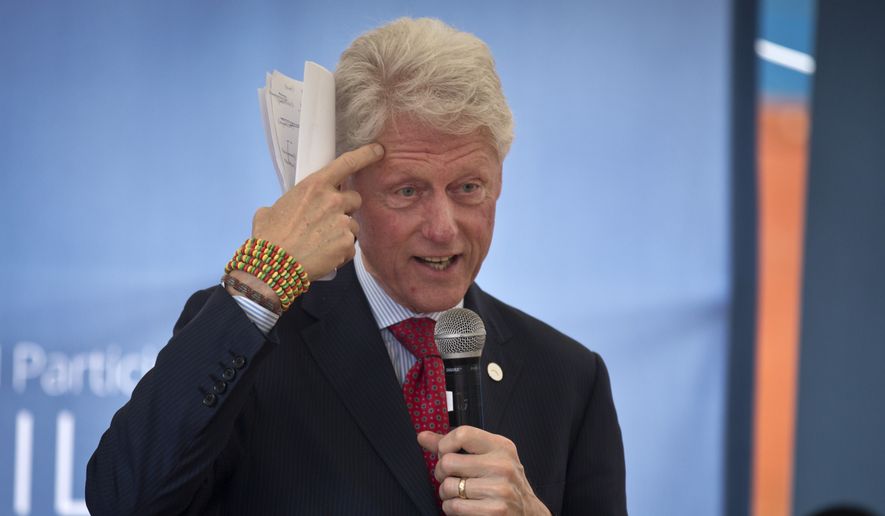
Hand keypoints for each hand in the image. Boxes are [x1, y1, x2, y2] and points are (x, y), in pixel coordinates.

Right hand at [251, 143, 383, 278]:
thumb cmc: (270, 237)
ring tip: (320, 243)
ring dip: (342, 232)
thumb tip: (290, 210)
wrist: (273, 265)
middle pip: (354, 199)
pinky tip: (323, 255)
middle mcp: (333, 200)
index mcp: (315, 185)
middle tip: (327, 221)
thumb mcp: (272, 209)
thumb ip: (291, 203)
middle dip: (345, 208)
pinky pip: (350, 247)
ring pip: (353, 225)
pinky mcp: (347, 244)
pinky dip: (340, 253)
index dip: (366, 155)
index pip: (347, 163)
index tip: (378, 150)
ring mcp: (342, 222)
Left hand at [418, 427, 550, 515]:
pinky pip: (453, 507)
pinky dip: (451, 508)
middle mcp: (502, 465)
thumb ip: (454, 446)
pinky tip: (463, 506)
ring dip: (446, 493)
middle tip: (451, 478)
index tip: (444, 454)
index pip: (462, 434)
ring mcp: (500, 489)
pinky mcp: (494, 511)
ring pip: (448, 486)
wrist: (528, 514)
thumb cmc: (502, 483)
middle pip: (448, 462)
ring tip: (458, 493)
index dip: (444, 445)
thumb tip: (422, 436)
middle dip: (442, 473)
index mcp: (501, 446)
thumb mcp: (486, 458)